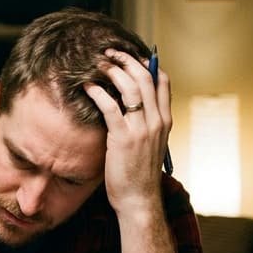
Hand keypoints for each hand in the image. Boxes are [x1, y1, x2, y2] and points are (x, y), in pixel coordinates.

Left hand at [84, 49, 170, 217]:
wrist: (138, 199)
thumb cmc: (139, 173)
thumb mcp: (150, 144)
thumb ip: (145, 123)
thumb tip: (131, 105)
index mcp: (165, 120)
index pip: (163, 81)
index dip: (147, 64)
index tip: (131, 56)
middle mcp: (156, 121)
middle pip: (146, 78)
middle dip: (127, 60)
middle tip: (110, 53)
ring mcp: (141, 129)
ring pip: (130, 87)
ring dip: (113, 71)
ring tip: (98, 65)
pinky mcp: (123, 138)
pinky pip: (111, 106)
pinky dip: (98, 92)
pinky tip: (87, 86)